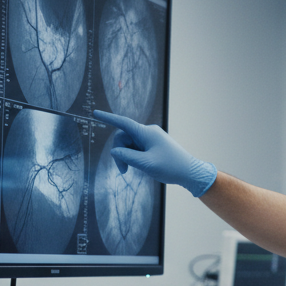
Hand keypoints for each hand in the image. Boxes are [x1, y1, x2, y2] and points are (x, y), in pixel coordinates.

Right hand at [94, 110, 216, 196]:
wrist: (190, 172)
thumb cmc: (171, 167)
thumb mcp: (146, 164)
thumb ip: (127, 156)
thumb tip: (115, 151)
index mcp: (146, 133)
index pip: (123, 123)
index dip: (108, 118)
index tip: (95, 113)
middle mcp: (148, 132)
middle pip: (124, 137)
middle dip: (119, 152)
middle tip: (123, 171)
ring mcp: (151, 138)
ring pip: (129, 144)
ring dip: (126, 156)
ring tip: (131, 171)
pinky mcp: (153, 145)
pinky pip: (137, 147)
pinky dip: (134, 156)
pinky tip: (141, 166)